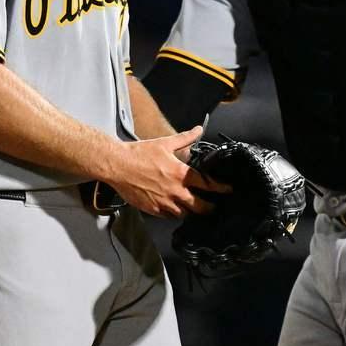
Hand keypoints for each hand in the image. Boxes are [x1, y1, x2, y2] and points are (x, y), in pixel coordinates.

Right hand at [102, 126, 230, 217]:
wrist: (117, 165)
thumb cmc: (139, 154)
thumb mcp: (165, 143)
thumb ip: (185, 138)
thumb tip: (198, 129)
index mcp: (180, 174)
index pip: (207, 184)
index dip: (220, 188)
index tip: (227, 190)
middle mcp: (175, 191)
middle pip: (199, 206)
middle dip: (209, 207)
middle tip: (213, 207)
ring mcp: (164, 202)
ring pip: (184, 214)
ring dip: (191, 212)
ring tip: (195, 210)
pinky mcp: (153, 209)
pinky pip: (168, 216)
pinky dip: (174, 214)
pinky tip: (175, 210)